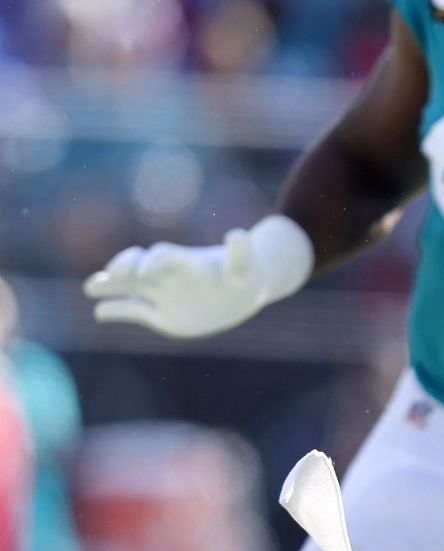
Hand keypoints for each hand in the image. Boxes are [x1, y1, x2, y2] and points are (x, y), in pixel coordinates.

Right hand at [84, 215, 313, 337]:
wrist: (240, 294)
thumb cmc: (244, 276)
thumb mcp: (245, 267)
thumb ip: (240, 254)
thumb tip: (237, 235)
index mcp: (187, 263)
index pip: (165, 256)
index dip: (154, 262)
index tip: (146, 272)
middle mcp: (169, 275)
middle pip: (141, 264)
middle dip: (126, 266)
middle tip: (115, 273)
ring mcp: (162, 293)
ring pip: (129, 286)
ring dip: (110, 285)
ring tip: (91, 287)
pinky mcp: (160, 315)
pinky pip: (133, 310)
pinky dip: (116, 310)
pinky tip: (99, 312)